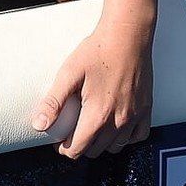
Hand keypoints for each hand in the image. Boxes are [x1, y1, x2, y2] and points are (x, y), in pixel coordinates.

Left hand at [31, 13, 154, 160]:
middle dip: (81, 145)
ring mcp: (135, 116)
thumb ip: (53, 102)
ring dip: (102, 143)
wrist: (127, 35)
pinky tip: (115, 127)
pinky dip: (126, 137)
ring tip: (91, 128)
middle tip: (72, 131)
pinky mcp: (146, 109)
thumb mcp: (68, 74)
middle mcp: (119, 121)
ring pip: (116, 147)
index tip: (59, 140)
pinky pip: (138, 136)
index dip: (64, 148)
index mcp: (98, 116)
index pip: (77, 149)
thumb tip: (38, 125)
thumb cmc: (98, 51)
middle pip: (95, 151)